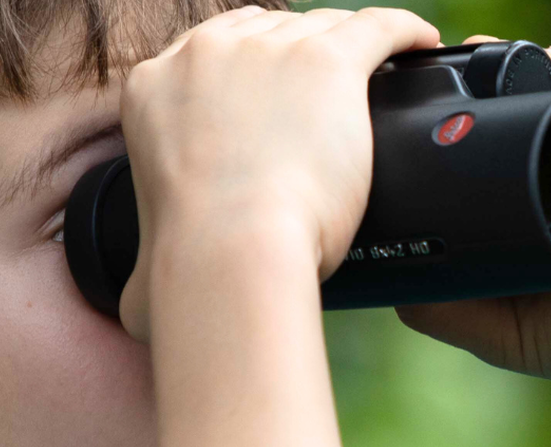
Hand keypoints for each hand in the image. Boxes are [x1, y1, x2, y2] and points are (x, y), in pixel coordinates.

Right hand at [117, 5, 440, 341]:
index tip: (273, 97)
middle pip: (268, 32)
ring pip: (322, 28)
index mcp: (155, 84)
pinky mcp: (328, 61)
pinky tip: (421, 45)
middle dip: (296, 58)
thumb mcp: (145, 256)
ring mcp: (270, 50)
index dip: (249, 68)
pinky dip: (404, 33)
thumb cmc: (195, 267)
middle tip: (327, 102)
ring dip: (348, 47)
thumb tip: (129, 315)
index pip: (211, 50)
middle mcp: (207, 52)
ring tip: (378, 74)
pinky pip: (377, 28)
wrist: (231, 253)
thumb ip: (141, 266)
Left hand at [396, 37, 550, 417]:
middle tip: (465, 58)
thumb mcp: (496, 330)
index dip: (462, 109)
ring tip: (506, 55)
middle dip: (497, 69)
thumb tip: (389, 277)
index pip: (494, 136)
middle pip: (533, 96)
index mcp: (531, 198)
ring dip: (542, 57)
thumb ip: (442, 309)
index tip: (424, 92)